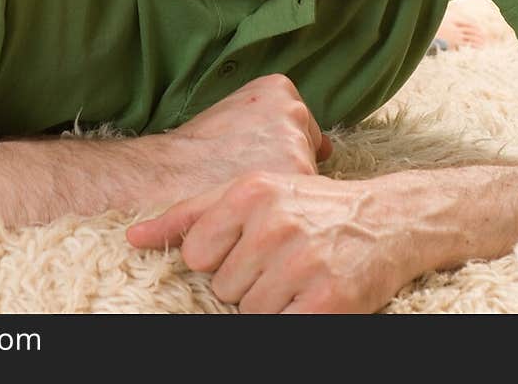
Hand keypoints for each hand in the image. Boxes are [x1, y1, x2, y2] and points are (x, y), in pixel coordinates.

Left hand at [127, 170, 416, 313]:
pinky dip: (293, 318)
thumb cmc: (307, 206)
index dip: (220, 260)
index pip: (197, 254)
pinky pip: (281, 327)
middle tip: (283, 259)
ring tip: (297, 277)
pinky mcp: (328, 301)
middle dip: (248, 282)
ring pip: (250, 312)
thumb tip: (133, 239)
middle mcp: (274, 222)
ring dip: (271, 304)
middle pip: (224, 286)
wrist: (384, 219)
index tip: (249, 247)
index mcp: (250, 191)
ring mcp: (302, 262)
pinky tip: (310, 297)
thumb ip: (190, 214)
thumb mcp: (251, 192)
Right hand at [158, 75, 331, 200]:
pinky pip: (302, 204)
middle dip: (284, 168)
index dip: (276, 148)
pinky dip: (285, 212)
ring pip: (306, 178)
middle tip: (244, 175)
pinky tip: (255, 207)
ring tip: (244, 190)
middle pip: (308, 150)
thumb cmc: (196, 148)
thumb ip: (277, 119)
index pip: (301, 125)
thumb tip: (328, 146)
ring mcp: (298, 145)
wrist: (166, 176)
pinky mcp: (297, 180)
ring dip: (286, 191)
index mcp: (279, 88)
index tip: (248, 154)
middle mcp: (295, 111)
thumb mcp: (235, 112)